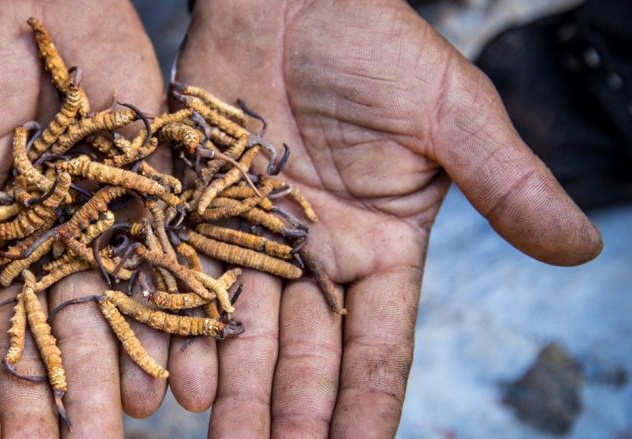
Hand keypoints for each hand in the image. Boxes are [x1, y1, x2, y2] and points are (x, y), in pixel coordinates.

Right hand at [0, 1, 209, 435]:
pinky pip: (157, 282)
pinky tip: (179, 382)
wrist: (42, 6)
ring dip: (109, 389)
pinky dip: (169, 331)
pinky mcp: (141, 217)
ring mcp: (86, 245)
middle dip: (47, 416)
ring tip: (119, 434)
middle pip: (34, 354)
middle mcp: (26, 265)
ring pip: (99, 331)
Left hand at [177, 0, 601, 435]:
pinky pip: (188, 280)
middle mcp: (314, 257)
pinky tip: (176, 379)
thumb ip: (507, 183)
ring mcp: (252, 238)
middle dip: (291, 417)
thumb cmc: (377, 44)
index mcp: (380, 249)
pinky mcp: (199, 211)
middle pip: (304, 355)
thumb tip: (582, 248)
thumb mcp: (452, 113)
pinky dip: (182, 328)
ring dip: (234, 392)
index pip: (378, 345)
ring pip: (243, 332)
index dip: (369, 406)